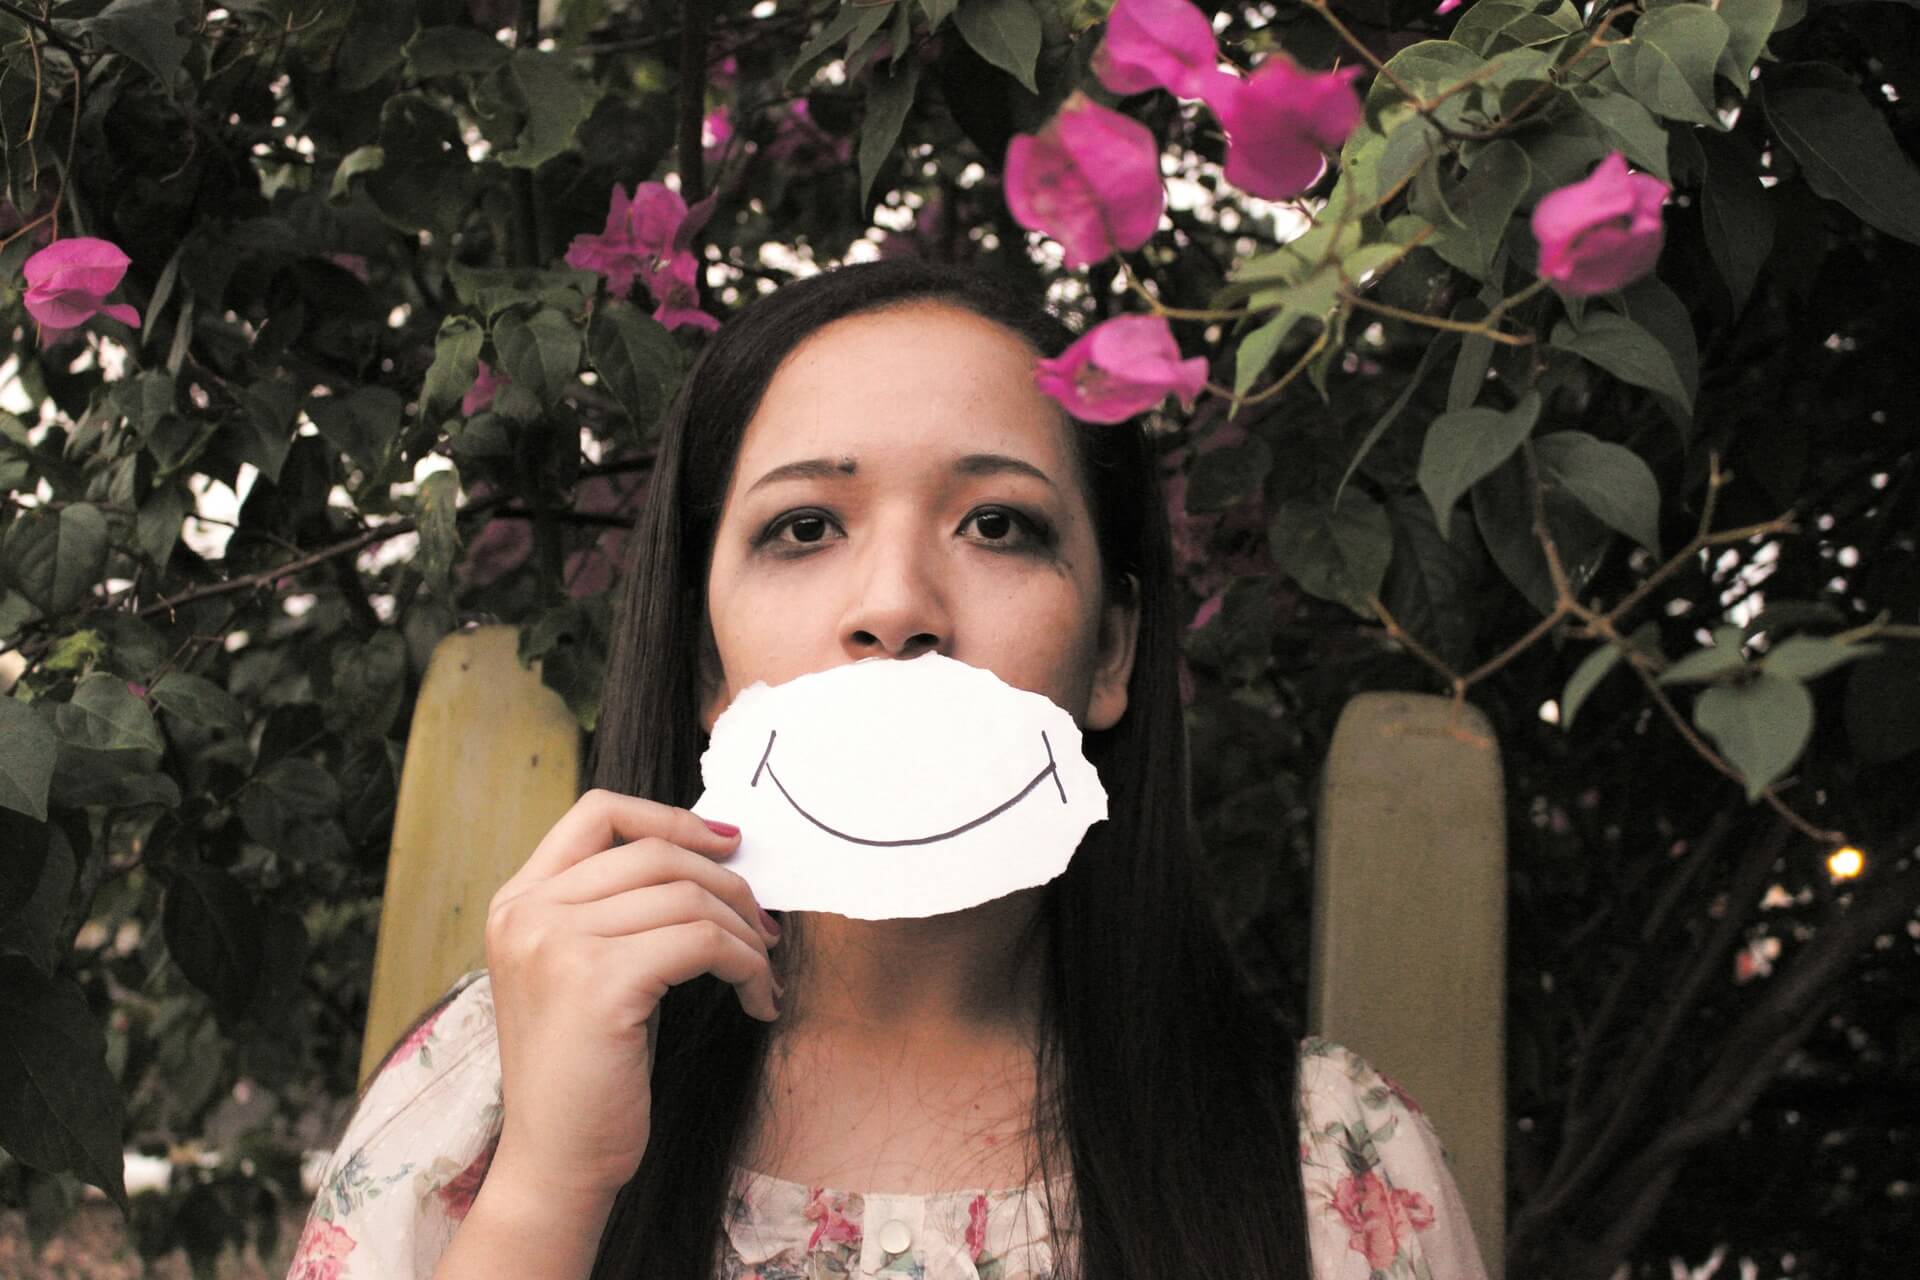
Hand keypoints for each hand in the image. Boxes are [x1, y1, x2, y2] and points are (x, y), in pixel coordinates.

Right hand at [482, 790, 779, 1198]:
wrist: (557, 1162)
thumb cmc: (587, 1071)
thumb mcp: (585, 971)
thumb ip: (619, 909)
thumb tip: (716, 854)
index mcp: (518, 902)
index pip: (597, 812)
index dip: (671, 816)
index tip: (729, 843)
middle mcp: (528, 913)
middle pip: (657, 853)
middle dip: (729, 885)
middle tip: (765, 929)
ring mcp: (556, 944)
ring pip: (689, 897)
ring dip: (746, 934)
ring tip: (763, 973)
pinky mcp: (599, 983)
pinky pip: (703, 943)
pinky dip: (747, 966)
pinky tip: (758, 1000)